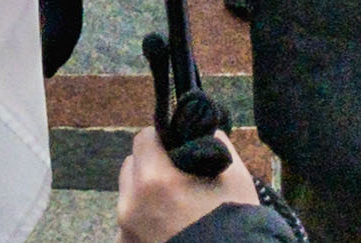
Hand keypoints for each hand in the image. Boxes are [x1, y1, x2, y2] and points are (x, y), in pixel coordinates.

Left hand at [116, 122, 275, 237]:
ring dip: (144, 196)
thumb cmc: (235, 221)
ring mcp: (126, 232)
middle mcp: (131, 204)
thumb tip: (201, 130)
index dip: (162, 139)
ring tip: (173, 208)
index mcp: (154, 179)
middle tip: (177, 179)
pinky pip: (129, 226)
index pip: (144, 139)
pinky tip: (166, 229)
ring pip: (129, 197)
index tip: (177, 148)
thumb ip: (212, 142)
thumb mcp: (234, 174)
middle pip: (131, 168)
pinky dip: (143, 223)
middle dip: (150, 168)